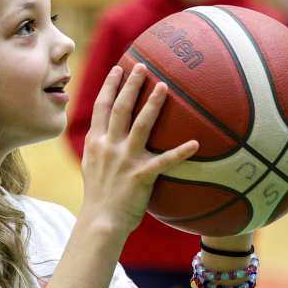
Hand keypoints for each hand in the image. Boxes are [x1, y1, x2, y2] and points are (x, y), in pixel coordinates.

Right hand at [79, 64, 199, 240]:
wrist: (101, 221)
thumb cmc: (99, 195)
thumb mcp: (91, 165)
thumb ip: (99, 146)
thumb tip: (105, 131)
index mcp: (96, 142)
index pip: (102, 107)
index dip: (110, 86)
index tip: (119, 68)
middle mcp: (109, 146)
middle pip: (121, 108)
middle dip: (131, 85)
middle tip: (143, 66)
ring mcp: (125, 160)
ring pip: (141, 125)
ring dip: (153, 104)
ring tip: (164, 86)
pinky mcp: (141, 175)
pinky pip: (165, 160)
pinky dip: (181, 152)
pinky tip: (196, 143)